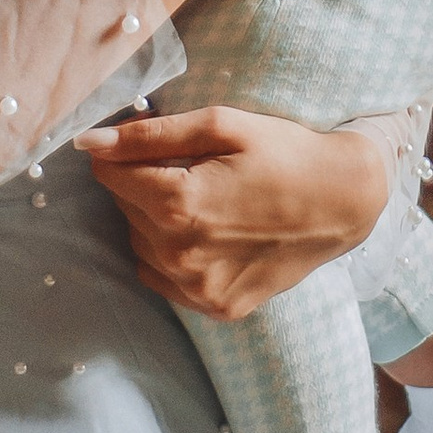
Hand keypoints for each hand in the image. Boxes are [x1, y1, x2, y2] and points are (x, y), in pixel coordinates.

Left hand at [80, 107, 388, 316]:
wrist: (345, 202)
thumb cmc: (285, 153)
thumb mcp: (221, 125)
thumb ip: (149, 134)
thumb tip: (87, 140)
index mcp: (178, 204)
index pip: (110, 174)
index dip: (123, 152)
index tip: (148, 143)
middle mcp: (181, 253)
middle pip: (124, 208)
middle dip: (142, 182)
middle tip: (189, 166)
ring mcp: (198, 287)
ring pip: (140, 243)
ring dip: (154, 218)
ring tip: (202, 198)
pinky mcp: (215, 307)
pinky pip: (162, 278)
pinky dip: (170, 253)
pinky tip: (206, 232)